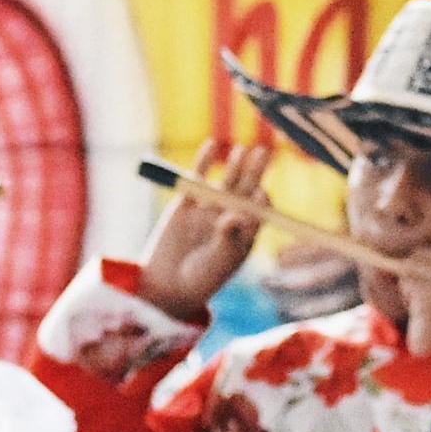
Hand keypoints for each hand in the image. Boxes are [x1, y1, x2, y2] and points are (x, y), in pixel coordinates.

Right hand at [138, 139, 270, 319]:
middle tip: (263, 153)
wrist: (167, 285)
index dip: (261, 200)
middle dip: (255, 172)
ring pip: (224, 182)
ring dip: (234, 166)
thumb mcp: (217, 261)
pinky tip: (211, 146)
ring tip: (241, 152)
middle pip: (246, 190)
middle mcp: (231, 218)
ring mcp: (209, 209)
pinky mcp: (187, 203)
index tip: (260, 194)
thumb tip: (237, 215)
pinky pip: (196, 180)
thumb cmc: (200, 279)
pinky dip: (203, 162)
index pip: (259, 211)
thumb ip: (227, 238)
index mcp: (245, 234)